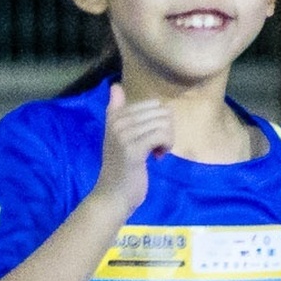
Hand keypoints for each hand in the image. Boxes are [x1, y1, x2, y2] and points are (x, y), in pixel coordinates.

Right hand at [94, 80, 174, 208]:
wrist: (113, 194)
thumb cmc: (121, 167)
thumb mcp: (119, 136)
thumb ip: (116, 111)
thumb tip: (115, 85)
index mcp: (114, 115)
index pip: (154, 104)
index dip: (160, 121)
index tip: (151, 138)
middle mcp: (117, 121)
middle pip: (161, 112)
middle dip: (166, 130)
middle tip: (157, 147)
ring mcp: (124, 135)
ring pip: (164, 124)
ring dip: (167, 140)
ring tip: (157, 152)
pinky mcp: (133, 149)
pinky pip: (163, 136)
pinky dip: (166, 146)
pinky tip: (158, 157)